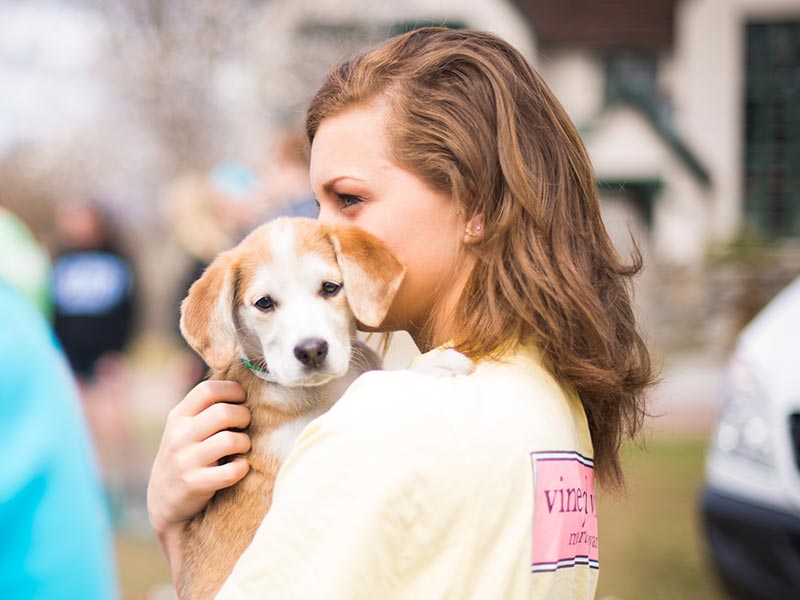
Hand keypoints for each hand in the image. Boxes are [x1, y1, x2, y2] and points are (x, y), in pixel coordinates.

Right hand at [147, 381, 250, 576]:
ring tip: (242, 447)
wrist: (163, 500)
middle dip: (244, 416)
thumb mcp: (184, 428)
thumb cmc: (185, 455)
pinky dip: (242, 467)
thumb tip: (243, 386)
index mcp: (178, 417)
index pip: (208, 389)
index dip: (232, 390)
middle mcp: (179, 436)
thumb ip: (205, 409)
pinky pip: (232, 471)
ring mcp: (185, 461)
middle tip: (244, 425)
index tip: (242, 399)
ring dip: (245, 442)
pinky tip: (239, 466)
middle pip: (223, 412)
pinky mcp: (195, 484)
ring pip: (230, 440)